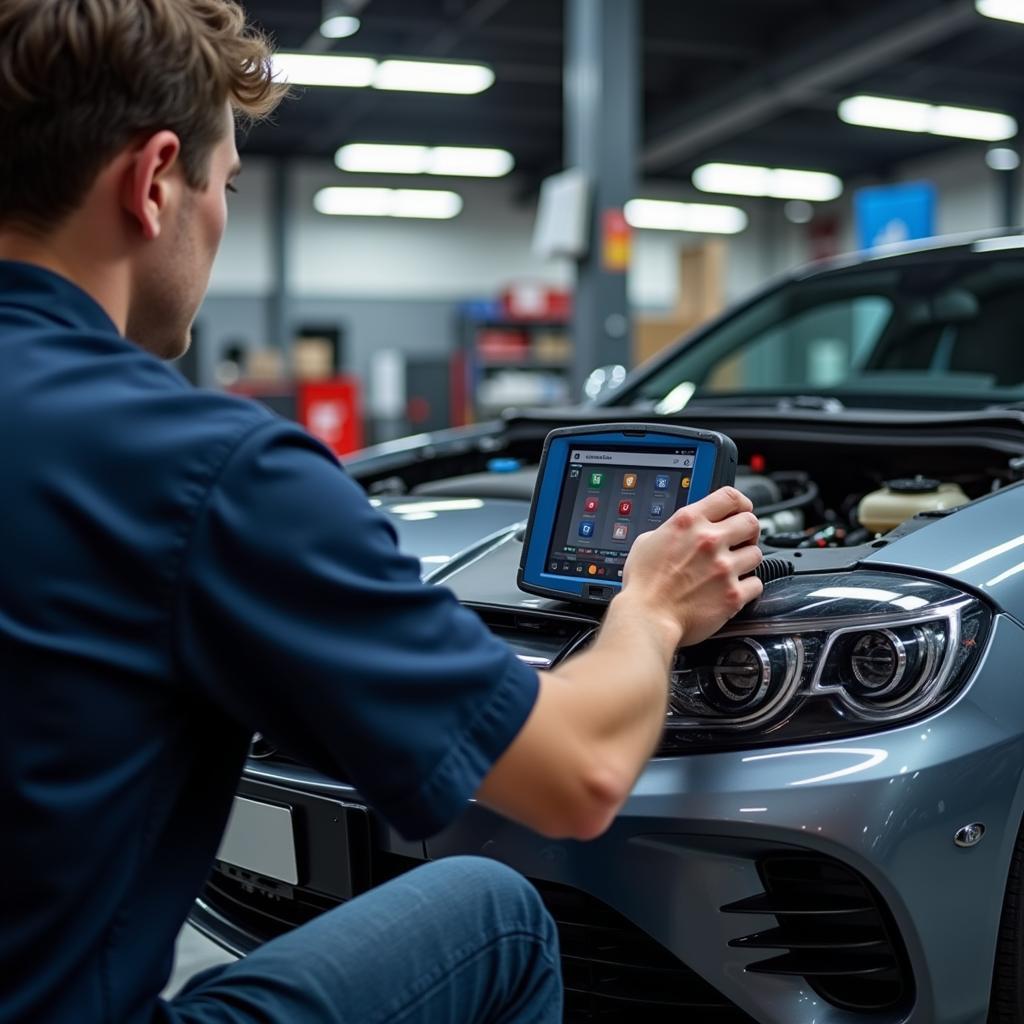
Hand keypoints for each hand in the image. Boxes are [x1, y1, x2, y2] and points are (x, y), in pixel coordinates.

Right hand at [620, 487, 762, 647]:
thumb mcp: (647, 542)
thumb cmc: (643, 585)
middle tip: (739, 542)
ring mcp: (724, 568)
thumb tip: (683, 531)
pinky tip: (733, 589)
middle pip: (751, 522)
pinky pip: (756, 584)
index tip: (740, 511)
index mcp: (688, 522)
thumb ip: (672, 530)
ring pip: (757, 553)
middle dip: (747, 532)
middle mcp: (710, 540)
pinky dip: (747, 588)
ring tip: (732, 569)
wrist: (647, 618)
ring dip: (747, 560)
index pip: (729, 497)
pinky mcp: (733, 594)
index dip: (740, 503)